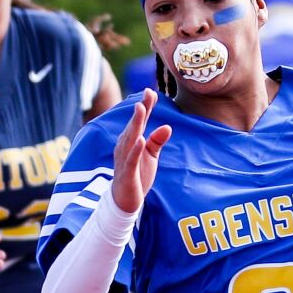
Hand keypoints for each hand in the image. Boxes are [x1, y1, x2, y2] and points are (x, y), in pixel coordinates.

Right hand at [111, 89, 171, 211]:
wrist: (124, 201)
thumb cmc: (137, 176)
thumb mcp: (151, 157)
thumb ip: (157, 141)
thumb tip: (167, 126)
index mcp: (131, 141)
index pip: (139, 121)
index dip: (145, 106)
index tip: (151, 91)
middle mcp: (125, 147)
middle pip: (134, 125)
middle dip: (141, 110)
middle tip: (147, 93)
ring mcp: (125, 159)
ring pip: (131, 138)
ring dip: (136, 124)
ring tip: (142, 109)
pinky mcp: (127, 173)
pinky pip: (131, 159)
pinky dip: (135, 150)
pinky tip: (141, 140)